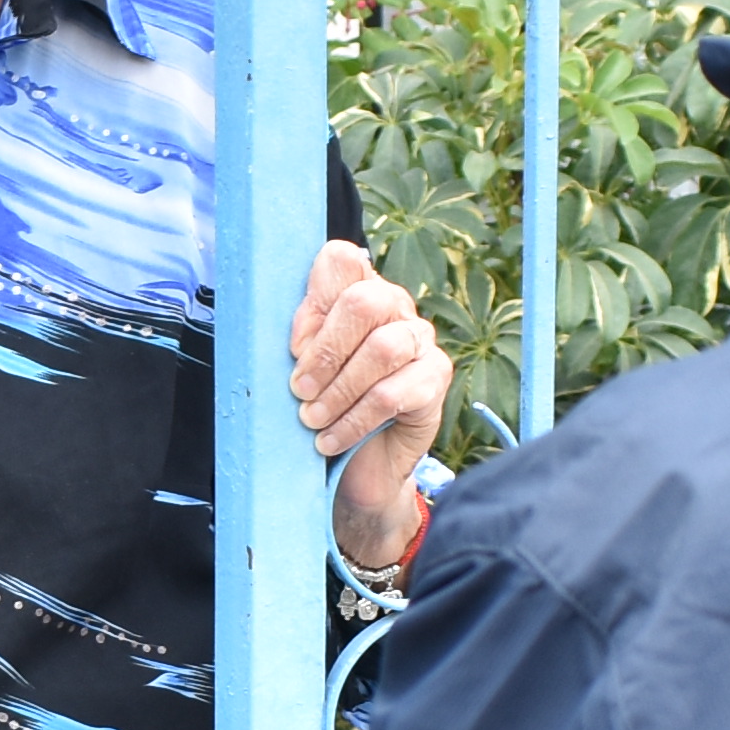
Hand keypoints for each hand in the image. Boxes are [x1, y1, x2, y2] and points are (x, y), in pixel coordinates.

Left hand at [294, 237, 454, 573]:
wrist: (361, 468)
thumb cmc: (327, 408)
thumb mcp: (305, 370)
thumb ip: (302, 343)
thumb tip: (301, 344)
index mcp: (359, 290)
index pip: (341, 261)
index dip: (312, 302)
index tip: (293, 348)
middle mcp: (396, 306)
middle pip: (364, 303)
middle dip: (324, 351)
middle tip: (298, 390)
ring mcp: (421, 340)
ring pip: (382, 349)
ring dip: (338, 390)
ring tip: (311, 419)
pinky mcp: (436, 379)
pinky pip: (393, 394)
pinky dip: (354, 420)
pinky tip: (331, 439)